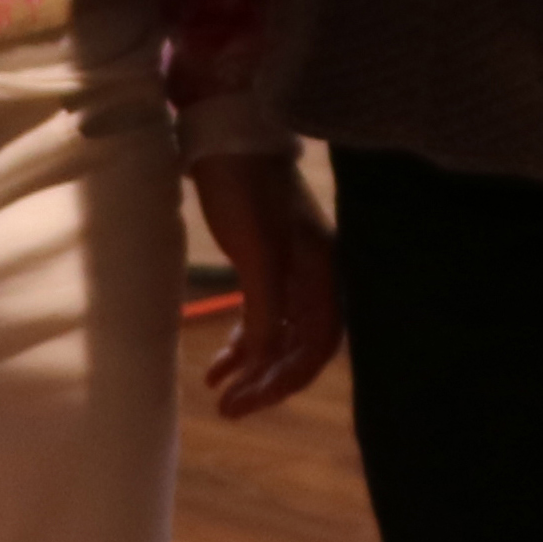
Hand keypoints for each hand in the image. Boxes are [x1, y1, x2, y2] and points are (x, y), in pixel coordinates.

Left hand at [188, 150, 341, 417]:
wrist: (224, 131)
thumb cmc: (245, 187)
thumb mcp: (257, 251)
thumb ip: (265, 309)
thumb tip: (264, 364)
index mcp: (324, 270)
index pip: (317, 345)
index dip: (285, 380)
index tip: (248, 402)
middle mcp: (314, 273)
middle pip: (299, 346)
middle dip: (266, 380)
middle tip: (229, 410)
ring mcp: (289, 267)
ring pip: (277, 335)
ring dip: (252, 367)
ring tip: (220, 397)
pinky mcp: (263, 260)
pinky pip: (259, 315)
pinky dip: (241, 343)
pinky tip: (218, 366)